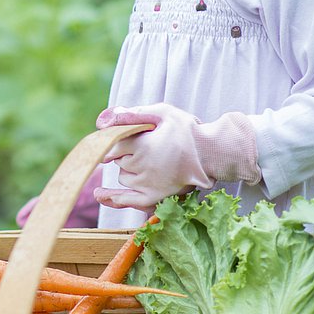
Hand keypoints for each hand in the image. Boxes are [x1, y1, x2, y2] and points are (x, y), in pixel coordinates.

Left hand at [93, 104, 260, 210]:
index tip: (115, 142)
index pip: (113, 145)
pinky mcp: (155, 197)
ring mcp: (147, 184)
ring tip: (149, 162)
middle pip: (119, 162)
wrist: (213, 154)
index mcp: (142, 145)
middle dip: (126, 154)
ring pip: (124, 178)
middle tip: (147, 148)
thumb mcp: (164, 113)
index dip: (113, 142)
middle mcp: (141, 167)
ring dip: (128, 171)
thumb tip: (107, 116)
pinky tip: (101, 194)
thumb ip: (135, 114)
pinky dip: (113, 198)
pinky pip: (127, 200)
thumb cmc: (189, 131)